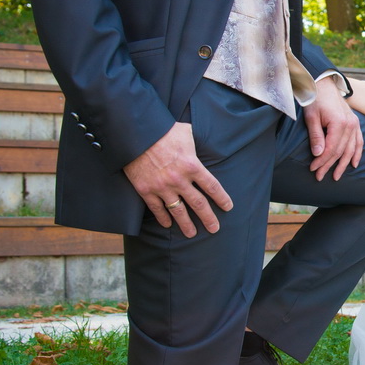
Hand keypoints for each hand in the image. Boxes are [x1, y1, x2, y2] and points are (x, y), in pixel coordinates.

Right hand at [123, 122, 232, 236]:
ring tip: (192, 234)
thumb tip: (202, 142)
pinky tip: (167, 225)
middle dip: (208, 218)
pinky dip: (163, 218)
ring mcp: (162, 187)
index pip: (212, 187)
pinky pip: (157, 208)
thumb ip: (195, 142)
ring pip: (178, 211)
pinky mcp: (146, 190)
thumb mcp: (186, 132)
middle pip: (199, 204)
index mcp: (192, 165)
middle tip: (214, 229)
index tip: (228, 207)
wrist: (136, 134)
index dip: (222, 199)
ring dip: (186, 224)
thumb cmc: (163, 130)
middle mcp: (180, 180)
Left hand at [305, 77, 363, 180]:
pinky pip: (359, 141)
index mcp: (339, 123)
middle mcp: (350, 125)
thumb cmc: (315, 99)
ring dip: (343, 164)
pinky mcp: (355, 123)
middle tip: (319, 176)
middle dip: (329, 165)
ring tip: (336, 176)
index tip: (313, 169)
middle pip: (340, 151)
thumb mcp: (311, 117)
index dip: (322, 161)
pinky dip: (357, 153)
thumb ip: (316, 136)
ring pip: (351, 149)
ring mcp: (354, 124)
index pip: (331, 149)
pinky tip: (354, 164)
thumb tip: (318, 154)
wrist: (323, 83)